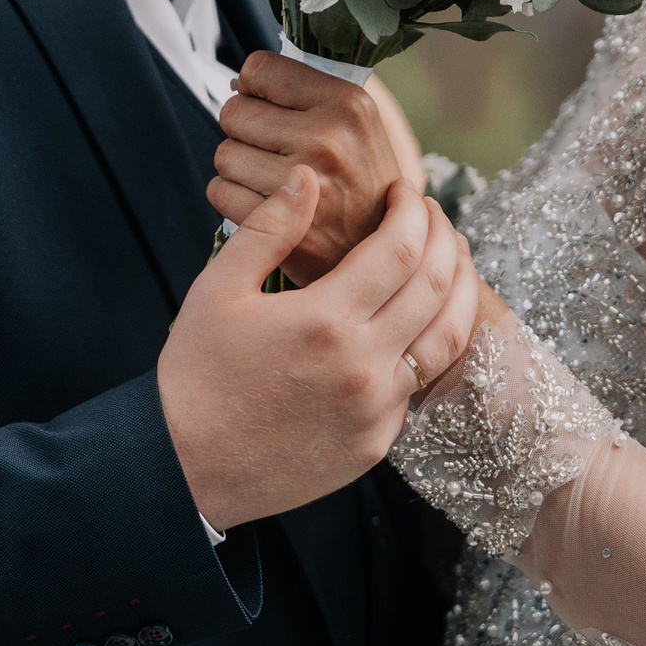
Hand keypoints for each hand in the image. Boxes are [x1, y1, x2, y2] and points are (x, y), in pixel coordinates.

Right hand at [159, 168, 480, 529]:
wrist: (185, 468)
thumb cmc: (196, 374)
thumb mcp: (219, 290)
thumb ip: (269, 229)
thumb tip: (307, 177)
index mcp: (325, 319)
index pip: (401, 247)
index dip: (412, 210)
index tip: (403, 192)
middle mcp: (363, 365)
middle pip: (437, 286)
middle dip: (444, 238)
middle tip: (433, 215)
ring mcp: (375, 410)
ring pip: (447, 339)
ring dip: (460, 290)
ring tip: (453, 259)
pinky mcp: (375, 444)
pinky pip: (420, 385)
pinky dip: (430, 344)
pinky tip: (420, 322)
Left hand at [210, 54, 422, 283]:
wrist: (391, 257)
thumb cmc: (364, 185)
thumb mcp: (359, 127)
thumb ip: (310, 95)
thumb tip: (242, 81)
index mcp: (348, 103)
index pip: (260, 69)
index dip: (254, 87)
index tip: (265, 105)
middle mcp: (327, 136)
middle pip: (234, 112)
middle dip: (243, 130)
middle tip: (270, 149)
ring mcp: (304, 182)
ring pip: (224, 154)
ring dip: (238, 167)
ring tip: (272, 180)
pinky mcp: (280, 223)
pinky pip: (220, 191)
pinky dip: (232, 198)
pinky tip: (262, 204)